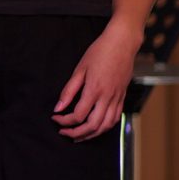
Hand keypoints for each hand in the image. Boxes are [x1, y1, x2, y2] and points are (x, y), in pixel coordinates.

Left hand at [54, 23, 139, 140]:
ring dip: (92, 134)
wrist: (122, 43)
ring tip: (79, 136)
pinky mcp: (122, 97)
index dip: (64, 121)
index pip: (78, 115)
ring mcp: (117, 98)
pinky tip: (95, 127)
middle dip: (77, 134)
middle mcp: (107, 97)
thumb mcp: (79, 69)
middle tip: (65, 133)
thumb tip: (58, 108)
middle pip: (93, 125)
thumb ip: (68, 91)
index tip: (56, 118)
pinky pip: (115, 118)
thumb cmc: (99, 52)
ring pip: (106, 126)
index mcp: (94, 89)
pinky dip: (104, 127)